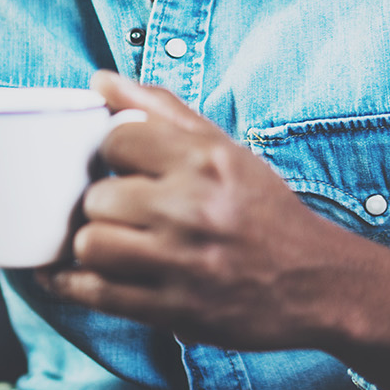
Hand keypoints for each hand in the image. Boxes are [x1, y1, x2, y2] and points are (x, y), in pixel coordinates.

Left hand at [39, 70, 360, 349]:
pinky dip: (71, 286)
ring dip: (91, 245)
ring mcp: (184, 263)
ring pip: (90, 245)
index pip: (115, 141)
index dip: (110, 154)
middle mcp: (195, 209)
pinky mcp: (176, 310)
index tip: (120, 168)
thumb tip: (98, 80)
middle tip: (117, 211)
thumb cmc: (263, 210)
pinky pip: (97, 294)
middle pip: (97, 198)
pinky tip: (70, 276)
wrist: (319, 283)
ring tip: (108, 242)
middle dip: (100, 204)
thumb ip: (160, 109)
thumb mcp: (224, 149)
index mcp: (206, 161)